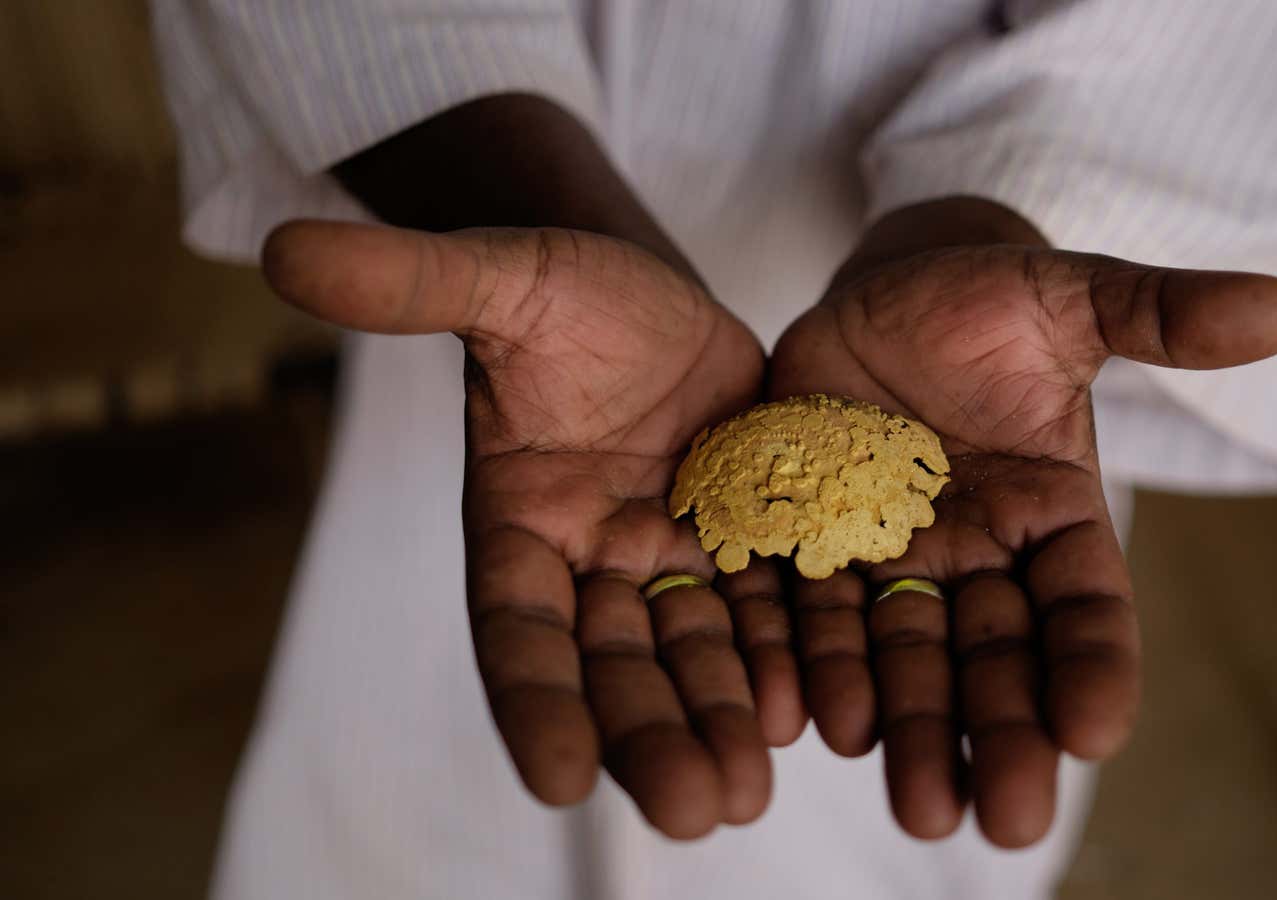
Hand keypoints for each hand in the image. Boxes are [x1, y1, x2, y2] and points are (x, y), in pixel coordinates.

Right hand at [261, 221, 787, 838]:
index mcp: (519, 522)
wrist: (655, 296)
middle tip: (696, 812)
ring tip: (751, 792)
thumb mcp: (502, 275)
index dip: (537, 700)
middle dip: (651, 736)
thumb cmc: (562, 291)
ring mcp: (676, 556)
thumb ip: (412, 280)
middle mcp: (595, 559)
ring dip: (724, 720)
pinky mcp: (751, 537)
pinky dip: (787, 656)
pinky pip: (769, 606)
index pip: (517, 626)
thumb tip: (284, 249)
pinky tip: (815, 711)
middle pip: (619, 663)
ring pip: (698, 652)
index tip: (560, 780)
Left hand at [765, 205, 1276, 846]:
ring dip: (912, 731)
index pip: (1087, 603)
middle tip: (1005, 820)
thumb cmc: (989, 296)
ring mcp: (895, 556)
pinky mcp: (814, 542)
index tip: (1096, 732)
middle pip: (998, 657)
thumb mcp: (1071, 295)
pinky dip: (816, 666)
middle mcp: (980, 554)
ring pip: (907, 656)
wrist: (882, 293)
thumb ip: (1159, 314)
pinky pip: (814, 612)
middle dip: (1003, 735)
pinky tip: (815, 720)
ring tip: (916, 806)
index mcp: (1055, 513)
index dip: (1095, 665)